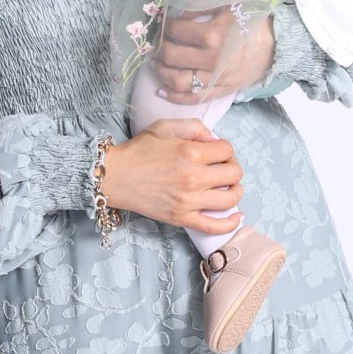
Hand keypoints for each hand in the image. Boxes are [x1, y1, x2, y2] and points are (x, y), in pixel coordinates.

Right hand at [103, 120, 244, 231]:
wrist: (116, 176)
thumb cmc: (138, 150)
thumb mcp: (164, 127)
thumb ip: (193, 127)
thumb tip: (213, 138)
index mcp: (190, 152)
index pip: (227, 149)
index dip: (224, 148)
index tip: (216, 151)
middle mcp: (193, 177)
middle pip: (234, 174)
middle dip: (232, 167)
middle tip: (222, 167)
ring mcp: (189, 200)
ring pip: (230, 199)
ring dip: (235, 191)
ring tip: (227, 187)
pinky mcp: (182, 218)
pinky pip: (214, 226)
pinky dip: (230, 224)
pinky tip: (237, 217)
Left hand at [151, 3, 274, 101]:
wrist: (277, 43)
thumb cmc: (252, 20)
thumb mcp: (227, 3)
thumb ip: (199, 5)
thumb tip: (176, 13)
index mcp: (213, 34)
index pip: (175, 31)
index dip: (166, 26)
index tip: (164, 24)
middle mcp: (212, 59)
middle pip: (172, 57)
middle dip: (160, 50)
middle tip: (158, 45)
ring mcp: (217, 78)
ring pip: (178, 81)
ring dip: (162, 74)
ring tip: (156, 66)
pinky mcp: (222, 90)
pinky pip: (194, 98)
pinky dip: (175, 97)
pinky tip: (162, 91)